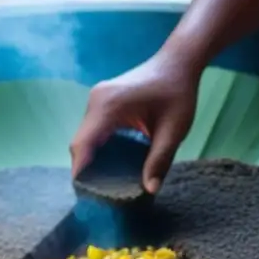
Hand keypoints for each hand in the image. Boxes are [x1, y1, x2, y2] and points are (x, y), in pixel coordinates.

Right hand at [69, 51, 199, 193]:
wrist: (178, 62)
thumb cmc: (178, 92)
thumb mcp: (174, 130)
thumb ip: (160, 160)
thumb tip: (150, 190)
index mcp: (109, 106)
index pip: (83, 145)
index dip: (80, 172)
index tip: (85, 196)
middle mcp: (96, 100)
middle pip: (80, 143)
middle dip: (85, 170)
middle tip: (98, 196)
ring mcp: (97, 99)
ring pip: (85, 137)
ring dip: (91, 159)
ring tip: (104, 184)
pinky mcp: (102, 101)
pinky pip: (92, 129)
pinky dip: (97, 148)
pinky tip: (110, 164)